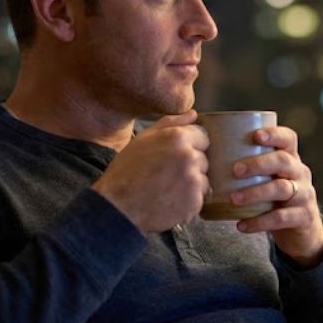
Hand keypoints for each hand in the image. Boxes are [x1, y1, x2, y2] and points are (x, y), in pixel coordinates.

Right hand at [92, 110, 208, 232]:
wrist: (118, 208)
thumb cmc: (126, 172)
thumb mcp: (142, 140)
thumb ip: (170, 124)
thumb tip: (194, 114)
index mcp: (177, 137)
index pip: (203, 137)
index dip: (190, 147)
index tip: (174, 158)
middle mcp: (189, 156)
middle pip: (203, 159)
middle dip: (191, 166)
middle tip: (167, 175)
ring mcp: (194, 180)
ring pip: (203, 179)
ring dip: (191, 185)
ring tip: (167, 190)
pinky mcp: (195, 201)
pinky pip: (200, 198)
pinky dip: (188, 202)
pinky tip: (170, 202)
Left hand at [230, 125, 322, 267]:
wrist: (301, 231)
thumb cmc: (273, 198)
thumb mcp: (268, 178)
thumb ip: (247, 167)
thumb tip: (204, 156)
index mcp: (290, 158)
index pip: (288, 139)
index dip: (274, 134)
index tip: (255, 136)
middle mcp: (300, 172)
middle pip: (283, 161)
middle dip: (259, 163)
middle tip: (235, 170)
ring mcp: (304, 195)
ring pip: (282, 189)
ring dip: (256, 193)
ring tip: (234, 199)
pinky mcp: (303, 217)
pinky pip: (281, 218)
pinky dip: (260, 222)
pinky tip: (241, 225)